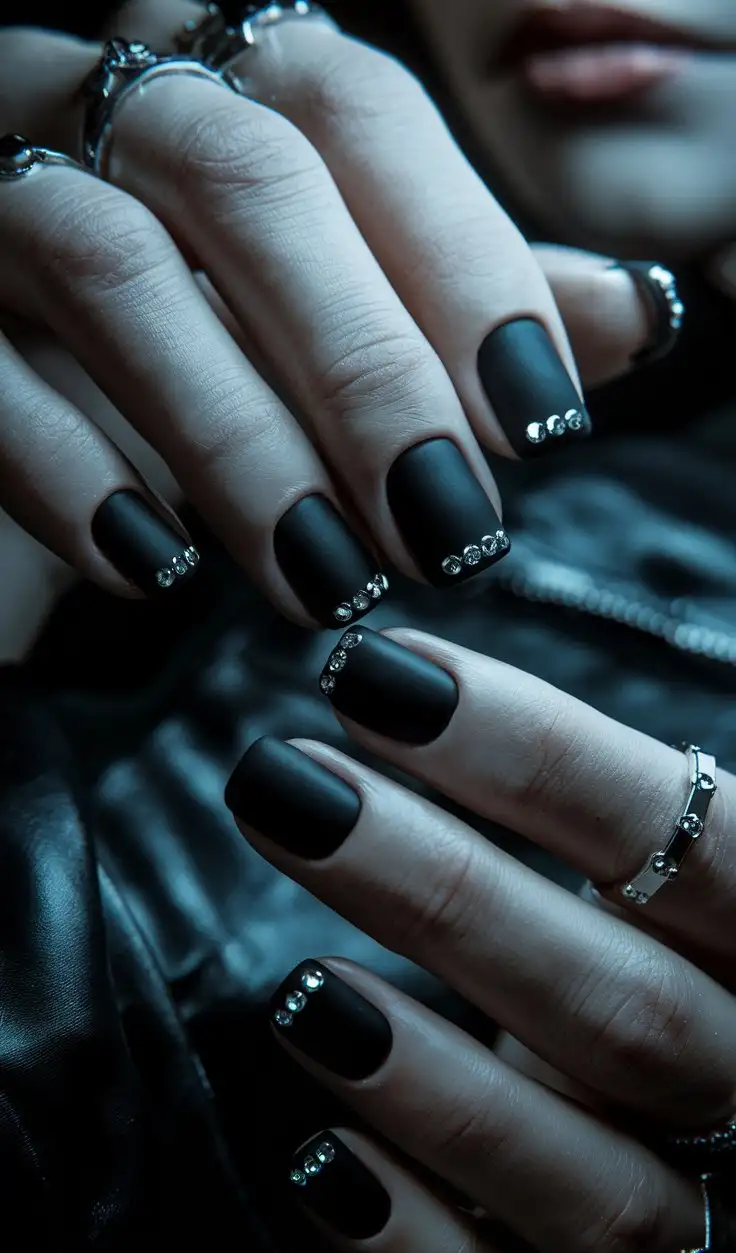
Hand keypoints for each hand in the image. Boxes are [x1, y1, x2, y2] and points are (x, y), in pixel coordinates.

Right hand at [0, 9, 667, 621]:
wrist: (15, 393)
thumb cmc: (201, 348)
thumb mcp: (340, 317)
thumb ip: (463, 306)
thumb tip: (630, 314)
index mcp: (226, 81)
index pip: (356, 113)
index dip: (461, 261)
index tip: (538, 420)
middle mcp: (102, 104)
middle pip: (243, 177)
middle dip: (363, 366)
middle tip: (443, 530)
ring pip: (108, 264)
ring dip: (237, 436)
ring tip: (325, 581)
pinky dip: (76, 475)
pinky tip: (161, 570)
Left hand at [225, 628, 735, 1252]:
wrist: (732, 1125)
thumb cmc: (689, 959)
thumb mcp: (681, 880)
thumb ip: (619, 819)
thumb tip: (416, 689)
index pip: (702, 844)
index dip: (546, 757)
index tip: (382, 679)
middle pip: (629, 1012)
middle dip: (447, 896)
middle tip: (287, 785)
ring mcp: (704, 1215)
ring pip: (592, 1181)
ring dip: (441, 1090)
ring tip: (300, 989)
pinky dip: (424, 1248)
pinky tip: (326, 1163)